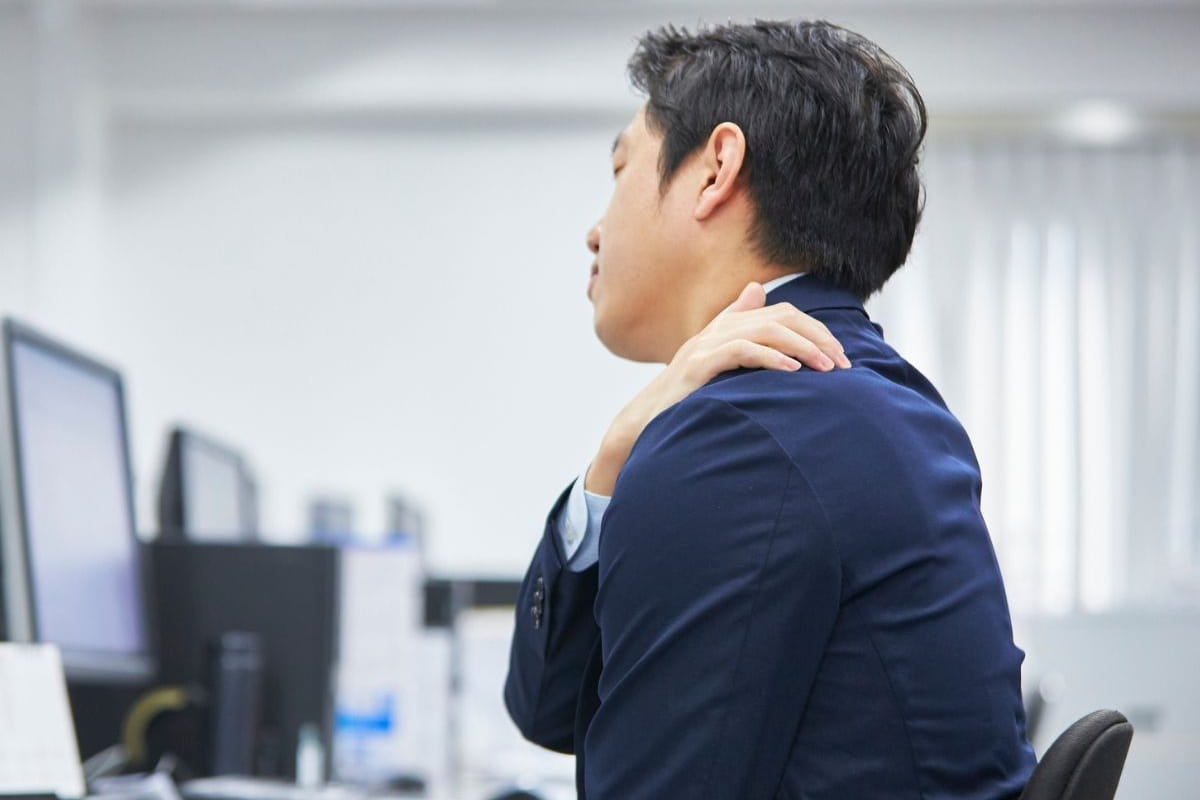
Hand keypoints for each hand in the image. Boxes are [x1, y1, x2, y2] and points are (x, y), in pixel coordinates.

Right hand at [585, 282, 849, 494]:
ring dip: (802, 347)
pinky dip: (771, 357)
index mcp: (727, 326)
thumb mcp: (717, 360)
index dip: (815, 329)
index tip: (840, 356)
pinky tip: (792, 370)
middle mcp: (718, 329)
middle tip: (842, 364)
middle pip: (780, 317)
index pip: (782, 313)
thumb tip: (756, 290)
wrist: (646, 419)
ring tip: (826, 368)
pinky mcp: (699, 365)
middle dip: (817, 337)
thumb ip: (738, 328)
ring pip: (766, 330)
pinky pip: (741, 351)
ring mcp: (707, 345)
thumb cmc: (687, 395)